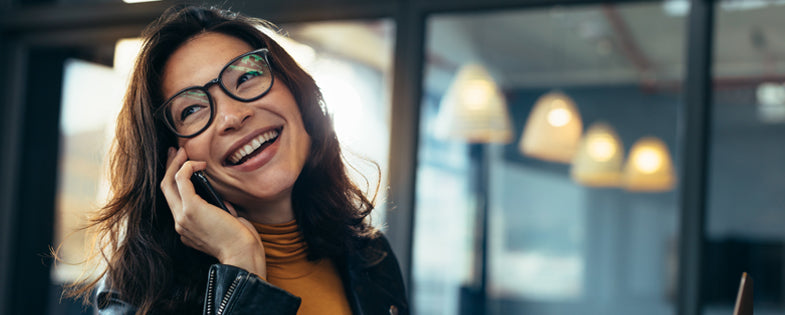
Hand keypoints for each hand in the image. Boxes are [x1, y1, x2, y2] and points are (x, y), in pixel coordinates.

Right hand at [161, 147, 266, 278]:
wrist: (242, 253)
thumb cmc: (240, 241)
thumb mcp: (226, 224)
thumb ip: (219, 212)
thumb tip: (221, 202)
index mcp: (186, 229)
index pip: (175, 201)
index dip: (176, 182)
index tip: (183, 167)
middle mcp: (180, 223)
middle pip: (165, 190)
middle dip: (169, 168)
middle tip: (175, 152)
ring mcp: (182, 217)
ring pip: (169, 183)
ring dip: (175, 164)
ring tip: (183, 151)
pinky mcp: (191, 209)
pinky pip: (182, 180)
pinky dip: (188, 167)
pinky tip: (199, 163)